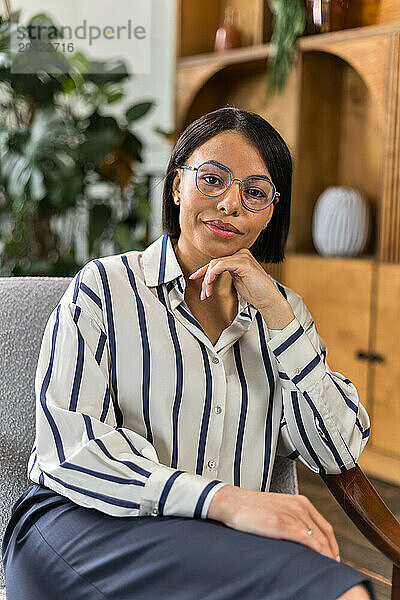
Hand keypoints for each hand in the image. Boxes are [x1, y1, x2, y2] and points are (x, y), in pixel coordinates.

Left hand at [188, 248, 291, 314]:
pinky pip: (221, 265)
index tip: (194, 277)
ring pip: (215, 264)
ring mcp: (242, 256)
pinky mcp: (243, 263)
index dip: (203, 270)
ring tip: (207, 293)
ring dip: (207, 280)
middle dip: (205, 279)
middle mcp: (241, 253)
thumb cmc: (255, 292)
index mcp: (240, 256)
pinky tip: (210, 284)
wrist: (268, 300)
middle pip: (214, 262)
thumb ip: (226, 273)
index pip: (217, 261)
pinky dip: (212, 275)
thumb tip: (211, 273)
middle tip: (203, 294)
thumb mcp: (236, 280)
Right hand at [208, 485, 340, 561]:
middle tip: (332, 566)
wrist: (233, 502)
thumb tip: (307, 538)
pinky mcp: (280, 523)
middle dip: (331, 552)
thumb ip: (295, 518)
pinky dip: (315, 550)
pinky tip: (316, 558)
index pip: (325, 527)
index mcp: (300, 502)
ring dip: (324, 554)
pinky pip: (305, 538)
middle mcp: (298, 506)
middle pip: (324, 534)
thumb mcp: (280, 507)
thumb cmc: (253, 507)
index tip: (334, 557)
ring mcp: (289, 514)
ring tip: (325, 567)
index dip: (333, 545)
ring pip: (317, 538)